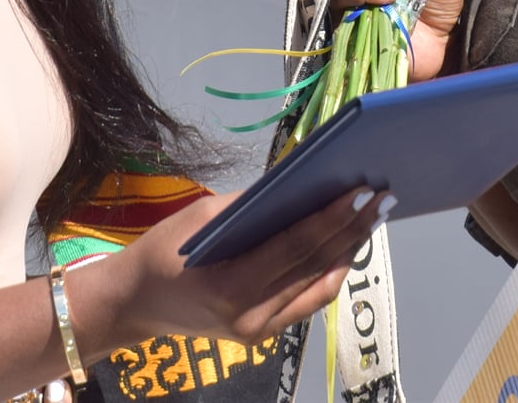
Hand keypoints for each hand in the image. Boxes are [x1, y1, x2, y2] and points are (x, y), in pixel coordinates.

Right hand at [95, 185, 393, 346]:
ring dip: (349, 250)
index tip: (361, 191)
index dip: (332, 217)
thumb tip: (302, 185)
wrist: (135, 304)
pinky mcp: (265, 332)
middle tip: (381, 197)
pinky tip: (347, 244)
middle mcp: (252, 317)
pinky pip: (308, 300)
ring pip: (320, 287)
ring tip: (372, 217)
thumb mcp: (200, 218)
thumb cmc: (163, 252)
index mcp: (231, 286)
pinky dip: (330, 271)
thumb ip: (251, 206)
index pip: (295, 247)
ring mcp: (261, 331)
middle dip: (352, 229)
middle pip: (315, 266)